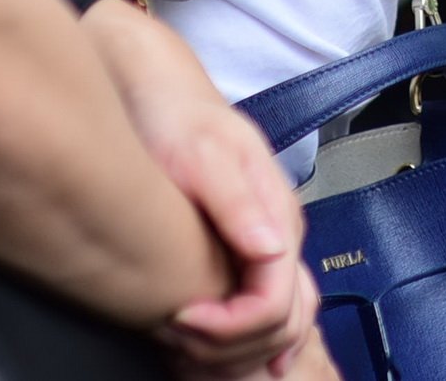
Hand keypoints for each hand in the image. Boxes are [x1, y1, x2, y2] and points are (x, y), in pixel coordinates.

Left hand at [77, 2, 323, 377]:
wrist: (162, 95)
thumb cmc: (177, 118)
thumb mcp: (203, 154)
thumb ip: (238, 201)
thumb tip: (270, 248)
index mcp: (276, 217)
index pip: (275, 303)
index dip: (230, 327)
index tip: (179, 317)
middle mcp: (279, 236)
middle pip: (283, 325)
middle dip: (229, 347)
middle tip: (172, 335)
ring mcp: (266, 246)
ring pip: (278, 326)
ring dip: (232, 351)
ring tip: (181, 344)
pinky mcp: (246, 252)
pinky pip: (260, 313)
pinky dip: (235, 341)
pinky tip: (199, 344)